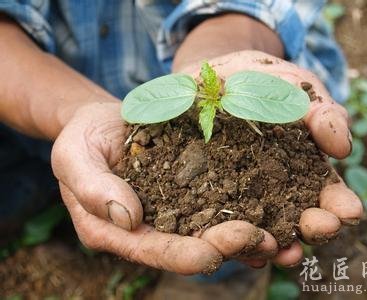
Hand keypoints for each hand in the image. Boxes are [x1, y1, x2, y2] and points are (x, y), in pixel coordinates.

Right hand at [51, 102, 300, 273]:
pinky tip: (276, 212)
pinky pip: (222, 204)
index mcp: (116, 229)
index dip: (185, 254)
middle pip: (192, 247)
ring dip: (248, 237)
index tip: (217, 251)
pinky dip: (249, 210)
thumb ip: (91, 186)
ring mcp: (174, 212)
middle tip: (266, 239)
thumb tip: (126, 217)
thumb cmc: (85, 136)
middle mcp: (150, 229)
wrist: (106, 121)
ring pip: (214, 232)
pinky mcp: (193, 191)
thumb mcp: (73, 154)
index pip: (154, 249)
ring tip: (282, 234)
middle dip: (228, 247)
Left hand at [177, 50, 362, 261]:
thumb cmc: (258, 82)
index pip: (325, 195)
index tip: (347, 211)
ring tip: (276, 249)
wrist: (209, 78)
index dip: (339, 206)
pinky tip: (225, 244)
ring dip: (268, 244)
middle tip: (318, 228)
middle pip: (294, 221)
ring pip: (255, 230)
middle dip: (310, 229)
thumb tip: (342, 148)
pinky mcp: (203, 198)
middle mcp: (272, 193)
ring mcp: (237, 198)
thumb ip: (319, 113)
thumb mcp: (292, 87)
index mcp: (301, 170)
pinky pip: (211, 223)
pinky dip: (220, 236)